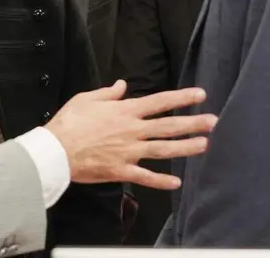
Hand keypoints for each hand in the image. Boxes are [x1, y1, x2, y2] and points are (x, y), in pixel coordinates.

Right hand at [45, 80, 215, 190]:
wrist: (56, 150)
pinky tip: (177, 183)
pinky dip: (161, 181)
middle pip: (168, 126)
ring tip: (204, 145)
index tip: (200, 95)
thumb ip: (108, 93)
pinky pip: (146, 176)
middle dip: (193, 123)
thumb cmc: (69, 121)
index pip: (159, 102)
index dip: (181, 98)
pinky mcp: (122, 170)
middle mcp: (132, 130)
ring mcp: (129, 152)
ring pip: (163, 150)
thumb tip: (122, 85)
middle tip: (213, 122)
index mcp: (125, 111)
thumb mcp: (86, 98)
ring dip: (185, 148)